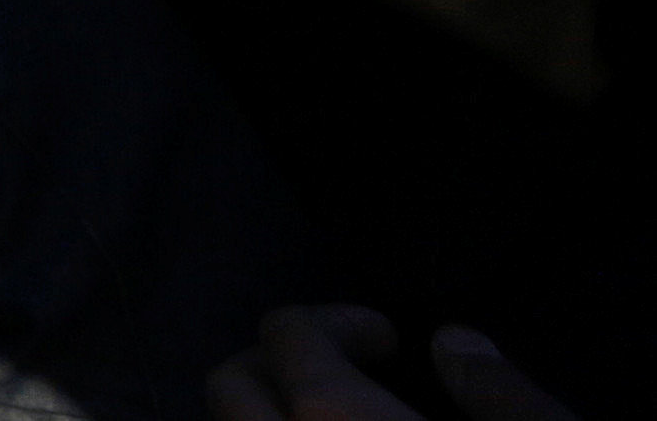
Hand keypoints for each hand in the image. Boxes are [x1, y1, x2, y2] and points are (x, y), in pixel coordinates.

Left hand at [207, 307, 579, 420]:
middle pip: (228, 387)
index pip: (284, 335)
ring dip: (266, 414)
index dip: (331, 320)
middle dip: (276, 363)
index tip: (385, 338)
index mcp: (337, 420)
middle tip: (345, 369)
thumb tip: (455, 343)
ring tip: (334, 412)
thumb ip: (503, 396)